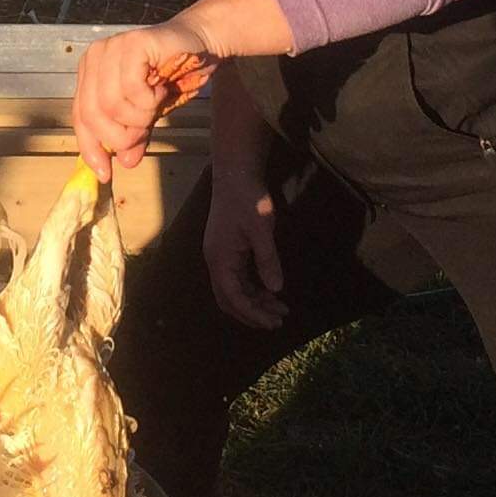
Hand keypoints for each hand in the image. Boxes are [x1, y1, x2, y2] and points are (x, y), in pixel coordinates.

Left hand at [70, 17, 217, 180]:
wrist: (200, 44)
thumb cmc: (171, 76)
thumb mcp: (147, 113)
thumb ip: (134, 135)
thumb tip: (125, 163)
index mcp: (89, 73)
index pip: (80, 117)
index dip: (91, 148)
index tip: (105, 173)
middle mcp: (94, 58)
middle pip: (93, 114)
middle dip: (120, 135)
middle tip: (143, 132)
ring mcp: (111, 48)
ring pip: (112, 104)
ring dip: (140, 116)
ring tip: (155, 103)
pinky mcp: (132, 44)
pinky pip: (132, 88)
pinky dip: (150, 99)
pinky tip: (160, 88)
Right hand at [201, 142, 290, 331]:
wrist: (235, 174)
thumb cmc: (248, 200)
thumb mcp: (261, 229)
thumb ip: (267, 260)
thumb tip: (276, 289)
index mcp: (220, 259)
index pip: (234, 297)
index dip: (253, 313)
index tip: (274, 322)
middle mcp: (216, 261)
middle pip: (229, 299)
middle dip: (252, 313)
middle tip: (277, 320)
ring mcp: (220, 256)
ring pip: (233, 290)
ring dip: (254, 301)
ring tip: (279, 307)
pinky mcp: (226, 250)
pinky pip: (237, 278)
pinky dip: (252, 288)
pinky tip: (269, 289)